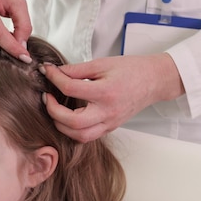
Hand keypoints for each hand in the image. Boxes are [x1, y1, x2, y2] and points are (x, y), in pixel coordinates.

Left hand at [41, 53, 184, 141]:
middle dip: (53, 111)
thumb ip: (77, 69)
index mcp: (106, 92)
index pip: (71, 88)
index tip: (47, 71)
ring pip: (79, 136)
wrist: (154, 81)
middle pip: (72, 122)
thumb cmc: (131, 70)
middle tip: (47, 97)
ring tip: (55, 109)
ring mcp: (110, 123)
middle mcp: (107, 112)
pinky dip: (73, 131)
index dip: (54, 78)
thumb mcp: (102, 64)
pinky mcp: (111, 127)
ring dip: (62, 125)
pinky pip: (88, 136)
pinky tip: (68, 118)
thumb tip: (56, 72)